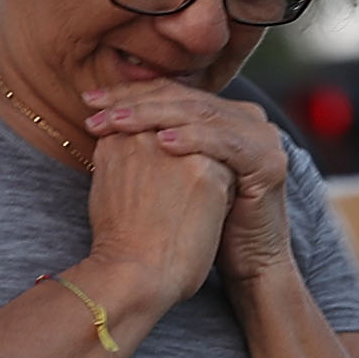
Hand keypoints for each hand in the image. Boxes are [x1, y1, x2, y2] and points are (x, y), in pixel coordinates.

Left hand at [86, 83, 290, 288]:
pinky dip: (192, 139)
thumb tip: (102, 116)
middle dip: (135, 100)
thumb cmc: (197, 226)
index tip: (90, 101)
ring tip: (118, 121)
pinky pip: (224, 142)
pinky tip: (162, 142)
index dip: (129, 93)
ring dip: (154, 115)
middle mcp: (246, 117)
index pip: (171, 92)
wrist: (244, 265)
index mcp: (222, 114)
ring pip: (200, 113)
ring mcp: (262, 137)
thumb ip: (151, 141)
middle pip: (184, 97)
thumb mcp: (171, 174)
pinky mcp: (268, 162)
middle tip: (94, 106)